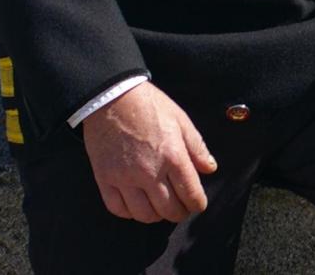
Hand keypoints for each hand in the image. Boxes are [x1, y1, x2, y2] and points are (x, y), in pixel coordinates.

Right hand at [82, 82, 216, 223]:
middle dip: (179, 213)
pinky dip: (129, 213)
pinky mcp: (105, 179)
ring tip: (160, 209)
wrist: (112, 98)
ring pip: (144, 214)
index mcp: (173, 156)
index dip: (197, 204)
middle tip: (181, 209)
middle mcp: (149, 171)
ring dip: (156, 216)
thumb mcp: (181, 120)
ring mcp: (125, 178)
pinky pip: (117, 208)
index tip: (198, 204)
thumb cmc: (148, 105)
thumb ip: (197, 147)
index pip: (190, 193)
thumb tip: (209, 168)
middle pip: (168, 209)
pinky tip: (137, 206)